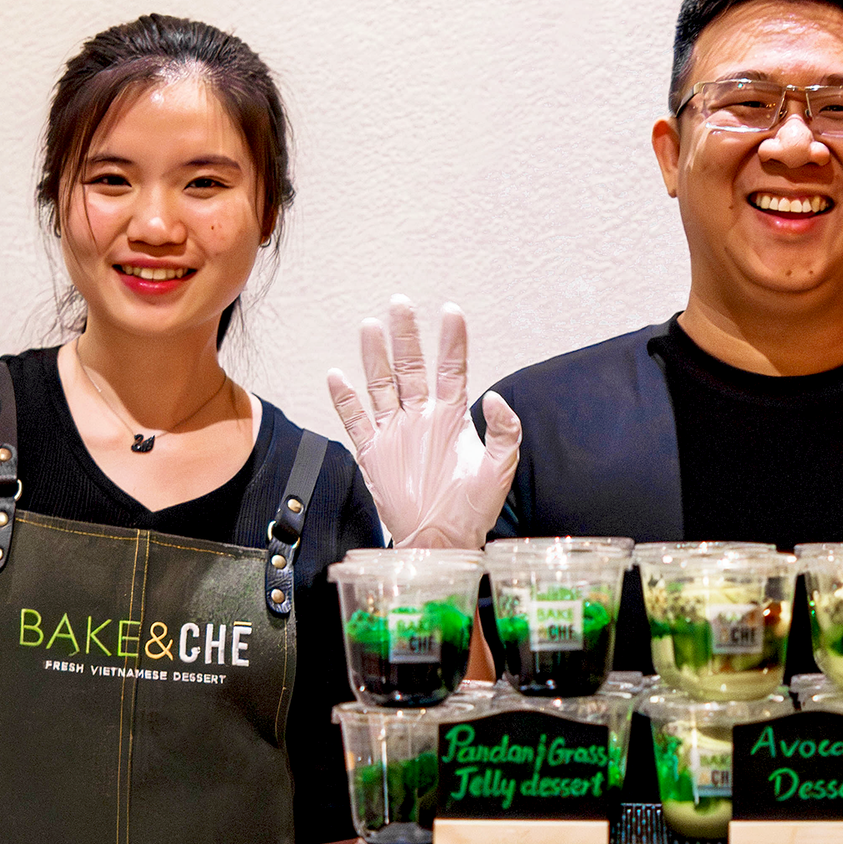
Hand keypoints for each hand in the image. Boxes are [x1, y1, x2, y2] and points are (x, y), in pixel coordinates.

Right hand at [329, 297, 520, 548]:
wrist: (442, 540)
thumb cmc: (473, 508)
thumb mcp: (500, 470)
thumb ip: (505, 432)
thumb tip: (496, 396)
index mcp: (453, 417)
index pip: (452, 369)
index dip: (452, 341)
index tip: (451, 311)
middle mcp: (421, 418)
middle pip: (410, 367)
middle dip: (406, 335)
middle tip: (400, 303)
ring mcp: (395, 433)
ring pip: (382, 385)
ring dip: (375, 357)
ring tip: (370, 326)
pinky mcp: (373, 453)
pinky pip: (356, 421)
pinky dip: (345, 400)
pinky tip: (337, 376)